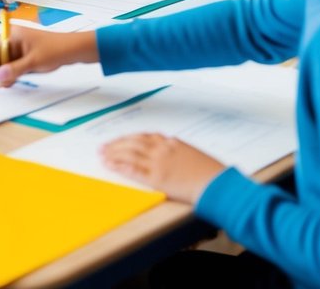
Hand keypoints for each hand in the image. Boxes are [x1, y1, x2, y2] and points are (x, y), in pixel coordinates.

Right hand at [0, 28, 96, 86]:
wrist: (74, 50)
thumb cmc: (55, 50)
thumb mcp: (33, 62)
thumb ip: (14, 69)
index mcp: (14, 34)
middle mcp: (14, 38)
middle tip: (0, 85)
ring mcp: (20, 46)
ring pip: (6, 61)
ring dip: (5, 73)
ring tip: (8, 84)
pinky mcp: (26, 53)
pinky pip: (14, 63)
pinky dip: (13, 72)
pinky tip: (13, 80)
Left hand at [100, 133, 224, 203]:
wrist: (217, 183)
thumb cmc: (209, 171)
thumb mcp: (192, 154)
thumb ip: (176, 151)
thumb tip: (168, 151)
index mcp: (171, 142)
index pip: (144, 137)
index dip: (128, 138)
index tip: (119, 140)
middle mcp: (162, 149)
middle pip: (133, 143)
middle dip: (116, 144)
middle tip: (103, 147)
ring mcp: (158, 163)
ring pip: (129, 154)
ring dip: (113, 153)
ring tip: (102, 155)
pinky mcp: (157, 178)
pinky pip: (134, 170)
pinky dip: (120, 166)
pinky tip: (111, 165)